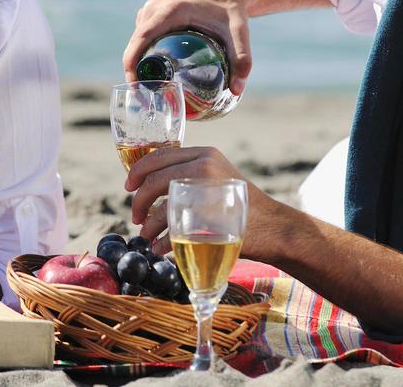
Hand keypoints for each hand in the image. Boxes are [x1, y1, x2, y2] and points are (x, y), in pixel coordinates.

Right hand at [121, 0, 252, 95]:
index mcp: (170, 11)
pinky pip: (142, 37)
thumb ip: (241, 59)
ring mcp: (152, 10)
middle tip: (146, 98)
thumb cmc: (231, 8)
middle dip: (134, 71)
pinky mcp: (153, 14)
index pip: (141, 38)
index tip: (135, 86)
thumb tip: (237, 90)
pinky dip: (143, 54)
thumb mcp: (239, 32)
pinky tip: (155, 72)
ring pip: (137, 41)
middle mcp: (155, 8)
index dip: (132, 63)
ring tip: (150, 89)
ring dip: (138, 64)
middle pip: (136, 43)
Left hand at [124, 145, 270, 255]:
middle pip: (154, 180)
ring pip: (162, 206)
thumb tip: (153, 187)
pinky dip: (162, 240)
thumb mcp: (217, 178)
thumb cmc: (241, 206)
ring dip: (149, 225)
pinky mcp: (209, 216)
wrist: (274, 227)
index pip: (159, 155)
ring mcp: (206, 190)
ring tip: (148, 236)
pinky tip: (162, 248)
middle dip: (139, 201)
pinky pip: (174, 228)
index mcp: (204, 154)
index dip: (138, 171)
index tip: (129, 186)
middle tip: (136, 217)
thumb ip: (191, 176)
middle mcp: (204, 166)